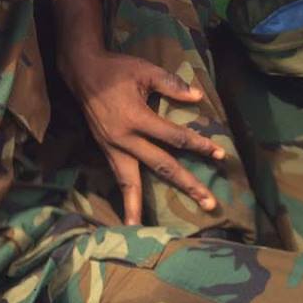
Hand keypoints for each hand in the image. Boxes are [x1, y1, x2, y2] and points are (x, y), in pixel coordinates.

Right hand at [60, 48, 224, 225]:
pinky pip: (118, 177)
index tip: (220, 154)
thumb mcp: (145, 70)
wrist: (82, 72)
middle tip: (209, 203)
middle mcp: (124, 138)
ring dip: (141, 206)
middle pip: (161, 166)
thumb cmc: (116, 69)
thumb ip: (171, 84)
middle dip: (187, 185)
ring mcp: (112, 147)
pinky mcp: (105, 150)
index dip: (198, 146)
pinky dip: (124, 197)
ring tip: (147, 232)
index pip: (174, 137)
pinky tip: (129, 217)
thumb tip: (198, 97)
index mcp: (136, 117)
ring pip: (131, 182)